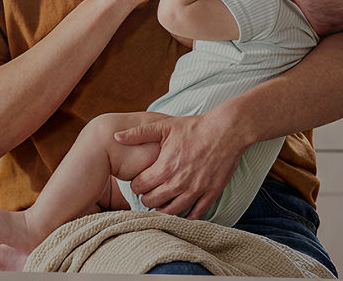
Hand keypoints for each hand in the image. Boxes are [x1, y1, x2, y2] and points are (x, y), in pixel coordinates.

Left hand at [114, 113, 244, 219]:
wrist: (226, 130)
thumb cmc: (194, 127)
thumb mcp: (165, 126)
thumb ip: (139, 133)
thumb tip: (116, 136)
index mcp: (165, 167)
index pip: (140, 187)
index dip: (136, 185)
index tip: (139, 181)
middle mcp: (178, 183)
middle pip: (153, 202)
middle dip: (147, 198)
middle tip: (148, 193)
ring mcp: (195, 190)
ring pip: (172, 212)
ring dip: (164, 209)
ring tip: (162, 202)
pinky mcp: (211, 194)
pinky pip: (196, 214)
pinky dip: (187, 216)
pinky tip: (182, 211)